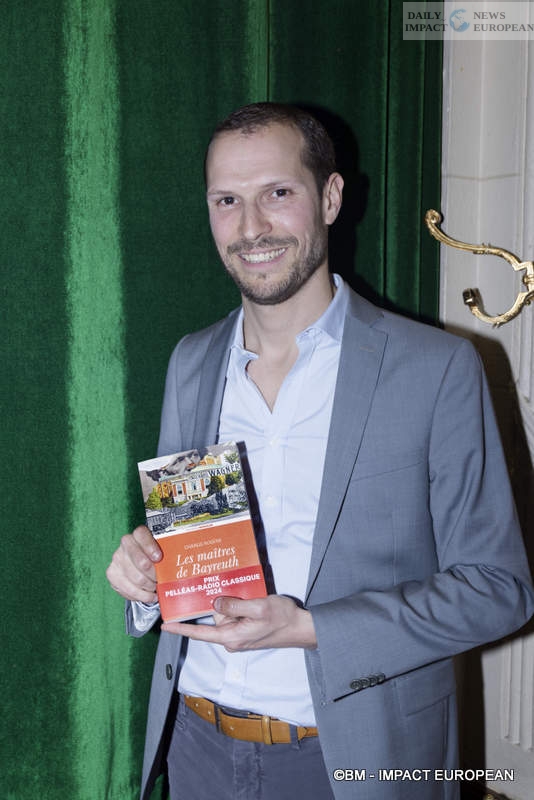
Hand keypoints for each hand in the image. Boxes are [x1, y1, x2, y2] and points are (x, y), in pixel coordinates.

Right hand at [106, 525, 161, 602]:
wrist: (138, 563)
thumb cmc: (155, 557)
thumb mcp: (162, 550)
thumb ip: (168, 553)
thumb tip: (181, 562)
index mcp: (139, 534)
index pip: (142, 535)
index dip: (150, 547)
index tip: (159, 558)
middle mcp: (126, 544)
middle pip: (141, 562)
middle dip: (154, 574)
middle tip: (160, 580)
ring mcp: (117, 558)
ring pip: (136, 578)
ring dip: (149, 587)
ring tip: (155, 589)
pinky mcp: (112, 574)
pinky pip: (127, 589)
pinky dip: (140, 596)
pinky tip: (148, 596)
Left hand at [162, 595, 316, 651]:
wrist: (300, 628)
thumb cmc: (281, 618)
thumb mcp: (258, 607)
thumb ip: (234, 605)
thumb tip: (214, 603)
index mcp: (231, 636)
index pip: (200, 633)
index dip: (182, 629)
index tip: (165, 625)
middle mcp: (231, 639)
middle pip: (215, 617)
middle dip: (224, 603)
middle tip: (241, 594)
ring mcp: (239, 636)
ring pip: (225, 614)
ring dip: (235, 603)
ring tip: (252, 598)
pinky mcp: (245, 631)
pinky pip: (235, 616)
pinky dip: (240, 606)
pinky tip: (253, 601)